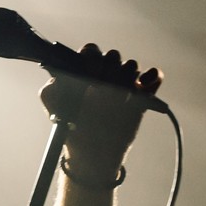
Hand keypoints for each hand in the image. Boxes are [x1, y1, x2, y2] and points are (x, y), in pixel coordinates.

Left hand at [39, 44, 163, 169]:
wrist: (93, 153)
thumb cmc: (74, 128)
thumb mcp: (56, 111)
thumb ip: (51, 91)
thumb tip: (57, 78)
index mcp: (85, 71)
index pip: (90, 51)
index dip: (90, 59)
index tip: (88, 73)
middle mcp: (106, 73)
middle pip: (113, 56)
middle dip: (108, 70)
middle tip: (101, 88)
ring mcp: (125, 83)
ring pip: (131, 65)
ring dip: (126, 78)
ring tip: (120, 97)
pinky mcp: (143, 94)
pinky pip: (154, 76)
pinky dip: (152, 78)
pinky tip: (141, 89)